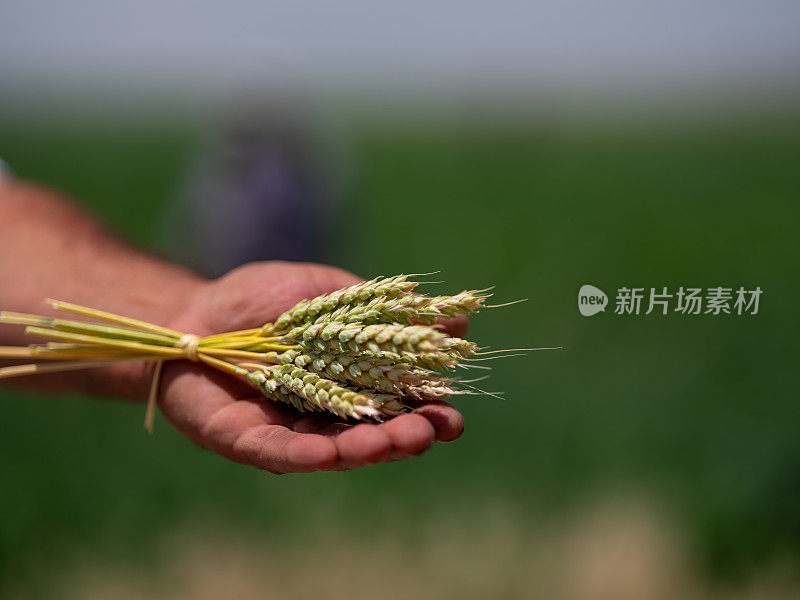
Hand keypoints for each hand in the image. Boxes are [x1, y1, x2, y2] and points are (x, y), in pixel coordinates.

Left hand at [159, 261, 465, 473]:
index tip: (452, 416)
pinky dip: (303, 455)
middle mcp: (324, 417)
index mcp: (351, 386)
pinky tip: (328, 455)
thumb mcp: (330, 294)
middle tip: (426, 433)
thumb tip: (458, 320)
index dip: (426, 415)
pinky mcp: (243, 439)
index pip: (398, 408)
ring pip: (330, 450)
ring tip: (388, 443)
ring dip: (361, 450)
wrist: (192, 308)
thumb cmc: (264, 299)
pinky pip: (276, 452)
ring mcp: (285, 432)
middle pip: (371, 437)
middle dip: (401, 438)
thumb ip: (383, 314)